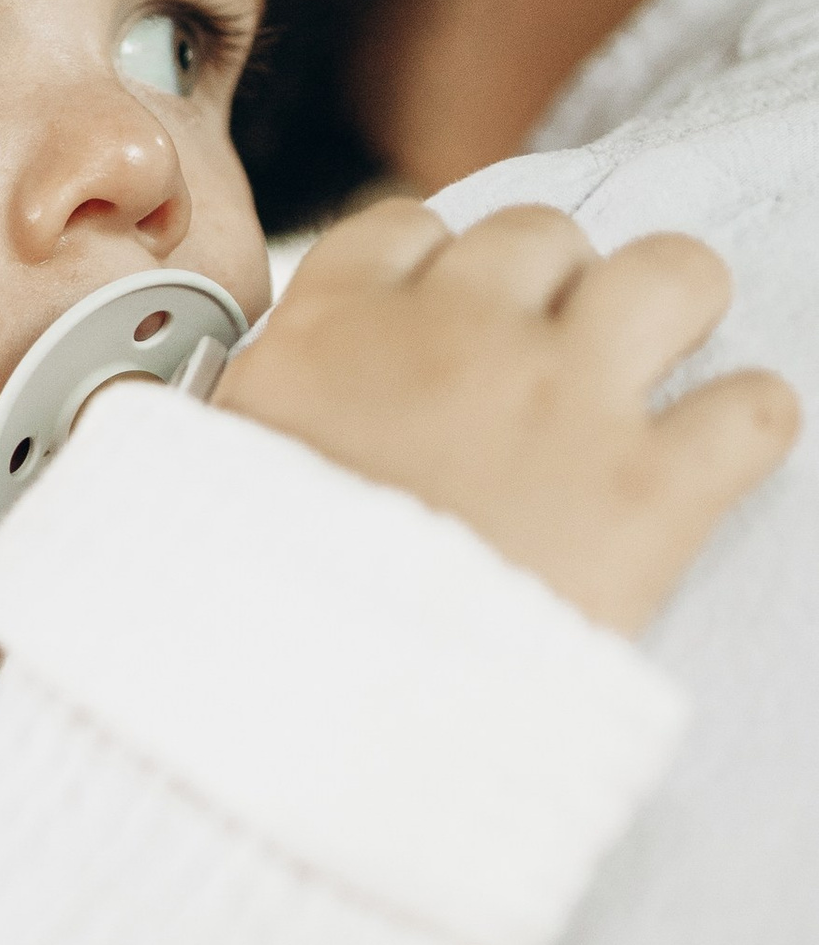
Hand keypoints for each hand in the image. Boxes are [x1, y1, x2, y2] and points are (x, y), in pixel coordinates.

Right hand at [218, 199, 799, 634]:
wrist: (301, 715)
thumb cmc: (238, 613)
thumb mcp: (193, 483)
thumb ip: (224, 424)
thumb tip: (199, 424)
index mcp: (329, 334)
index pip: (404, 228)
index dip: (438, 270)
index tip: (444, 320)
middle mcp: (451, 336)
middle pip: (541, 234)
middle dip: (557, 287)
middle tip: (553, 361)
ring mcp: (560, 402)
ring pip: (671, 273)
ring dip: (673, 311)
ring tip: (662, 366)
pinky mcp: (650, 492)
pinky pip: (751, 406)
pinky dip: (745, 425)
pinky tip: (715, 459)